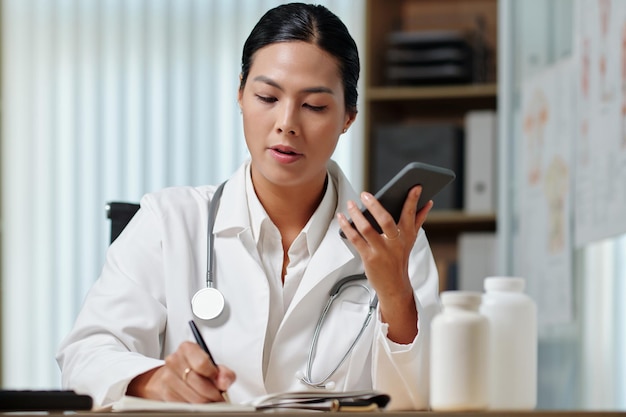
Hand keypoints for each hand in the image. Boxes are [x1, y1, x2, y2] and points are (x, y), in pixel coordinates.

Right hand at [126, 341, 234, 402]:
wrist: (173, 374)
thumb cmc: (195, 368)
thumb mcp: (212, 365)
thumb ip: (223, 372)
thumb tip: (224, 382)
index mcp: (187, 348)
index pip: (202, 363)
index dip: (214, 375)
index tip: (219, 381)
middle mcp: (174, 360)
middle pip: (199, 383)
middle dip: (213, 394)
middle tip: (219, 397)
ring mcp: (167, 377)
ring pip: (194, 398)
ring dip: (206, 403)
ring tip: (210, 400)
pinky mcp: (164, 393)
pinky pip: (185, 405)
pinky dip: (195, 407)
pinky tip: (198, 402)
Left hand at [337, 185, 432, 342]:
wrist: (394, 286)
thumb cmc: (400, 258)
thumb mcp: (410, 240)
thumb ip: (418, 220)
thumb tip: (428, 203)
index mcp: (407, 236)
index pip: (411, 214)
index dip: (413, 200)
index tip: (415, 186)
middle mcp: (395, 243)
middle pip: (386, 220)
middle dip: (375, 205)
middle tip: (365, 194)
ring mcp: (382, 251)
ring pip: (367, 229)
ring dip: (356, 215)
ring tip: (350, 204)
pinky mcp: (369, 258)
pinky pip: (355, 240)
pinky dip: (347, 227)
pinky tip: (342, 218)